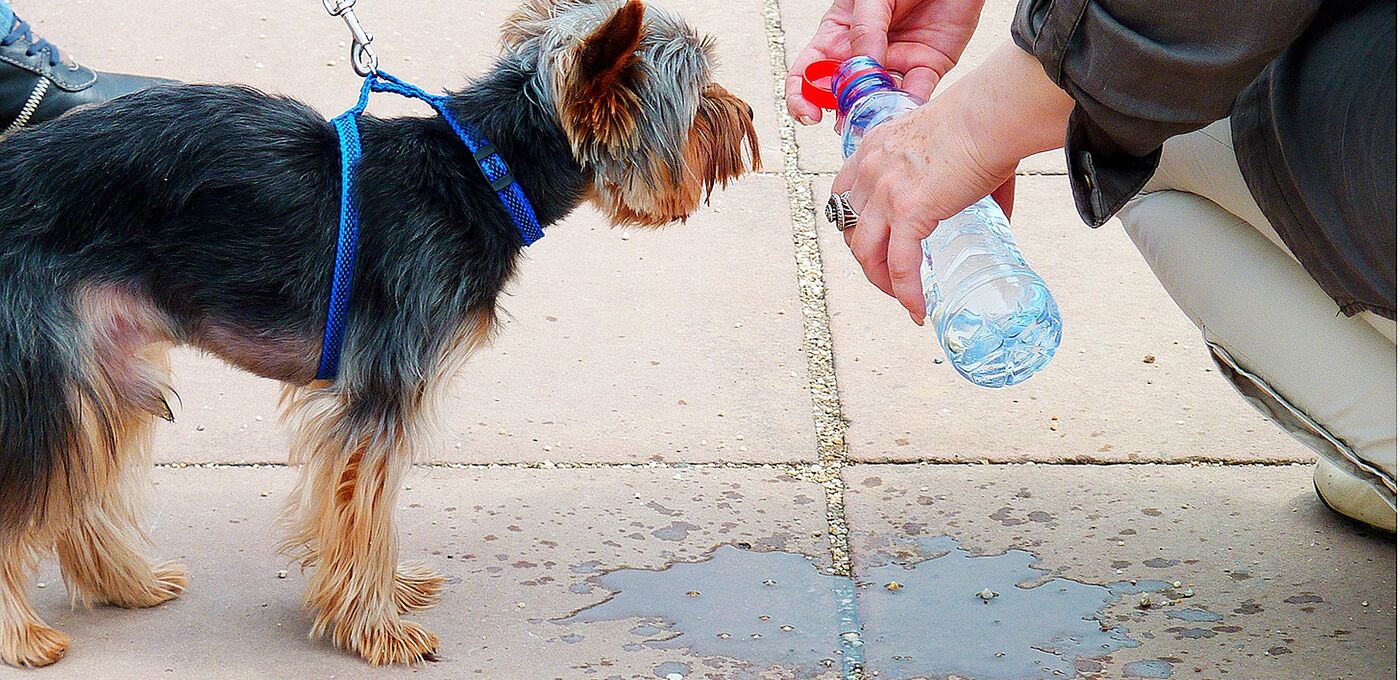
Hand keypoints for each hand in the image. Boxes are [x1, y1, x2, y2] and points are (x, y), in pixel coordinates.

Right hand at [786, 0, 985, 124]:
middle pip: (841, 95)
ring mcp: (894, 64)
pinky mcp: (926, 67)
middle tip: (847, 120)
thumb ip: (864, 30)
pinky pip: (915, 94)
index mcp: (839, 35)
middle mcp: (864, 54)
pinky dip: (908, 107)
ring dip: (874, 115)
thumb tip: (859, 68)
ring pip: (877, 100)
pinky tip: (901, 110)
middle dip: (840, 113)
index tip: (809, 114)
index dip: (802, 97)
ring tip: (874, 118)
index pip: (809, 73)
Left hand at [831, 42, 1074, 323]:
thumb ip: (959, 179)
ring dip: (881, 281)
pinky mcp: (909, 211)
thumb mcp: (949, 144)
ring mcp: (885, 193)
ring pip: (866, 254)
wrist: (991, 114)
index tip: (873, 242)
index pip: (844, 195)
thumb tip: (998, 219)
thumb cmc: (984, 122)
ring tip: (904, 297)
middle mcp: (870, 170)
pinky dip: (907, 292)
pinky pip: (900, 265)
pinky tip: (918, 308)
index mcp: (874, 148)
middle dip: (867, 260)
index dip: (854, 225)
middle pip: (850, 230)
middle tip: (892, 277)